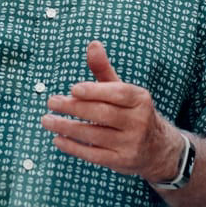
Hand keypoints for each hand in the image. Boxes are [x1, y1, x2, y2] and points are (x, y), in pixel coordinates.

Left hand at [42, 41, 184, 182]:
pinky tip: (58, 139)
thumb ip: (104, 70)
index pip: (117, 93)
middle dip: (74, 108)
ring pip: (95, 135)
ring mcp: (131, 144)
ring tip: (47, 120)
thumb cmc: (132, 112)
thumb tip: (92, 44)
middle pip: (103, 114)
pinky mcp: (122, 162)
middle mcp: (138, 122)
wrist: (158, 149)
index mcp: (140, 99)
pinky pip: (94, 155)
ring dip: (67, 127)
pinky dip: (73, 147)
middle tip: (51, 102)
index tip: (73, 89)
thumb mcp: (123, 90)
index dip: (95, 91)